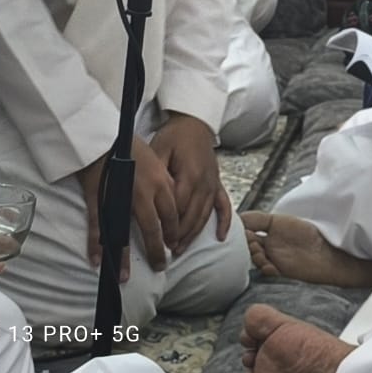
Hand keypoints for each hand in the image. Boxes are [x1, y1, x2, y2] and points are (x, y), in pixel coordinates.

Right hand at [78, 136, 180, 278]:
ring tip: (125, 276)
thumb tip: (173, 201)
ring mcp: (120, 199)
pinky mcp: (99, 201)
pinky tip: (97, 262)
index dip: (174, 232)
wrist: (104, 138)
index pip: (172, 214)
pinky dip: (96, 246)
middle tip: (160, 266)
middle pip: (153, 229)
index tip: (174, 245)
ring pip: (125, 234)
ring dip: (124, 257)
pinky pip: (98, 228)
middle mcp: (143, 193)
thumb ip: (165, 182)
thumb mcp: (157, 160)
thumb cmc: (131, 146)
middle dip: (157, 250)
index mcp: (160, 181)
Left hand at [152, 113, 231, 255]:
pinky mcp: (217, 183)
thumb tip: (147, 198)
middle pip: (192, 216)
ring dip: (194, 233)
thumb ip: (156, 175)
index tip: (158, 239)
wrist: (193, 123)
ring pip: (205, 215)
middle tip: (167, 250)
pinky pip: (224, 205)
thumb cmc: (174, 136)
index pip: (178, 208)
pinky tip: (220, 236)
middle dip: (180, 235)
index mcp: (189, 174)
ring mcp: (213, 183)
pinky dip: (224, 222)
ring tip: (181, 248)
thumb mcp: (159, 150)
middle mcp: (204, 182)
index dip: (168, 226)